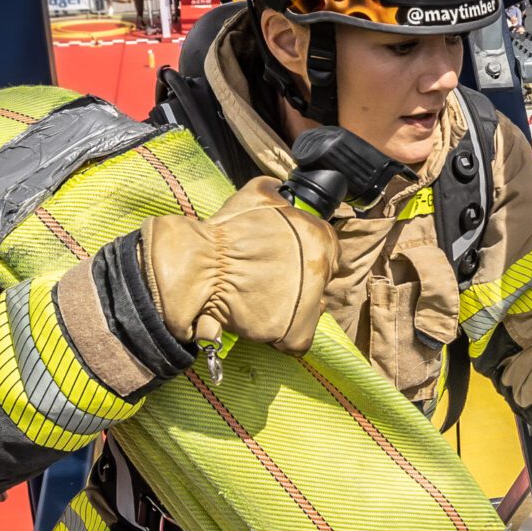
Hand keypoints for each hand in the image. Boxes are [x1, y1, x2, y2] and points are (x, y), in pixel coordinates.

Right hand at [140, 179, 338, 356]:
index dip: (309, 256)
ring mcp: (309, 303)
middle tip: (273, 280)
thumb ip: (277, 193)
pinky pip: (297, 340)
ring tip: (265, 301)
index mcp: (318, 237)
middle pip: (320, 282)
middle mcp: (320, 271)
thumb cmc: (226, 231)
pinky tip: (263, 321)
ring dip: (292, 307)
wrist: (202, 267)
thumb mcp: (257, 194)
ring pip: (310, 311)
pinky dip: (282, 335)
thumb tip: (281, 190)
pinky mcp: (293, 331)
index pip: (329, 251)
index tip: (290, 260)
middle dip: (301, 281)